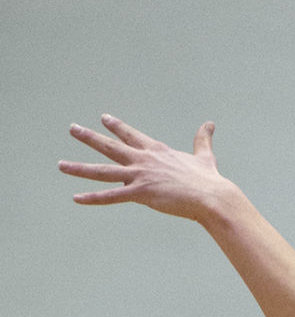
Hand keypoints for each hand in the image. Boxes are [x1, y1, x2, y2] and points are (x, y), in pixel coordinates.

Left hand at [59, 115, 228, 218]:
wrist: (211, 196)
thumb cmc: (209, 180)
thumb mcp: (205, 156)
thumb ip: (203, 140)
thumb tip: (210, 123)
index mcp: (156, 150)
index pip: (131, 135)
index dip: (117, 127)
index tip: (104, 118)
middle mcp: (143, 159)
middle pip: (110, 146)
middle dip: (89, 137)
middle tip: (72, 128)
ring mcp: (139, 175)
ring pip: (103, 171)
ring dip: (80, 168)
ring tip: (61, 165)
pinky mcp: (140, 193)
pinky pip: (111, 197)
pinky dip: (93, 198)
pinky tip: (76, 198)